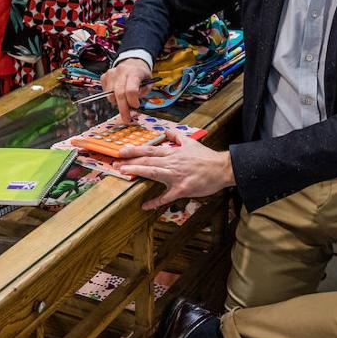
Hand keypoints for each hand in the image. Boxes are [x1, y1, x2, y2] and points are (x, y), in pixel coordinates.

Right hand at [100, 58, 153, 121]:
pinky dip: (112, 97)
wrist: (132, 62)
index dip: (133, 101)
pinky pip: (105, 93)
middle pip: (119, 94)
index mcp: (134, 72)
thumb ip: (143, 92)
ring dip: (118, 103)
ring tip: (125, 101)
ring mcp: (110, 74)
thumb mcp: (149, 82)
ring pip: (111, 95)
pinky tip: (118, 93)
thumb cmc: (141, 74)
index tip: (136, 106)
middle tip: (127, 118)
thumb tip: (134, 103)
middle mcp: (120, 72)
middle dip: (123, 109)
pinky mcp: (104, 77)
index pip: (131, 89)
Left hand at [117, 132, 235, 210]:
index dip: (135, 150)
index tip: (121, 150)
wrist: (222, 168)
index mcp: (173, 153)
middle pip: (147, 161)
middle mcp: (172, 163)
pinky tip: (145, 205)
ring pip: (153, 172)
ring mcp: (176, 176)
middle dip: (130, 161)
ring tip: (122, 172)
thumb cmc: (206, 157)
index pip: (150, 151)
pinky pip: (166, 196)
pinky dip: (155, 201)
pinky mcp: (182, 189)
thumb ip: (177, 137)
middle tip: (114, 162)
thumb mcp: (191, 142)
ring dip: (137, 171)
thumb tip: (167, 132)